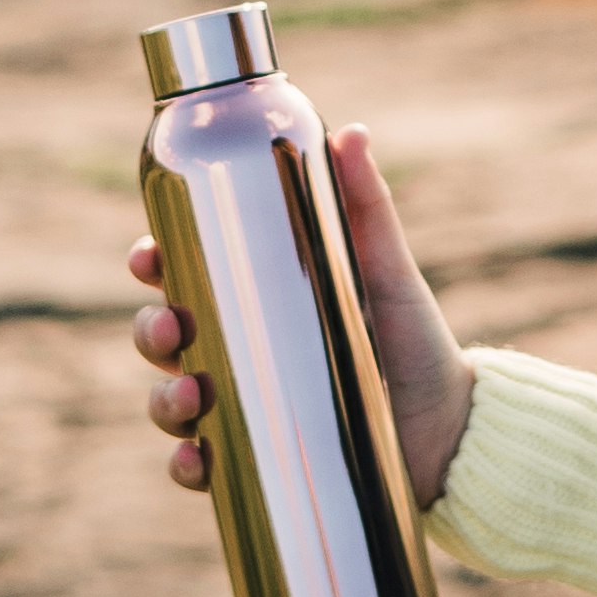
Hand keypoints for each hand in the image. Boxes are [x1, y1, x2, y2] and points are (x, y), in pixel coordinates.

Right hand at [128, 123, 476, 507]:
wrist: (451, 429)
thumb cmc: (415, 339)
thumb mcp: (387, 269)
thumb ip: (367, 205)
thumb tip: (353, 131)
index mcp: (260, 297)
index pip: (186, 272)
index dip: (153, 262)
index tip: (145, 256)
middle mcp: (242, 352)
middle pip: (166, 334)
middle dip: (149, 330)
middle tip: (170, 326)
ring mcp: (245, 408)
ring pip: (173, 399)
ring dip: (163, 398)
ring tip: (190, 393)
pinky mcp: (258, 461)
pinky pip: (202, 466)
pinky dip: (187, 465)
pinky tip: (197, 458)